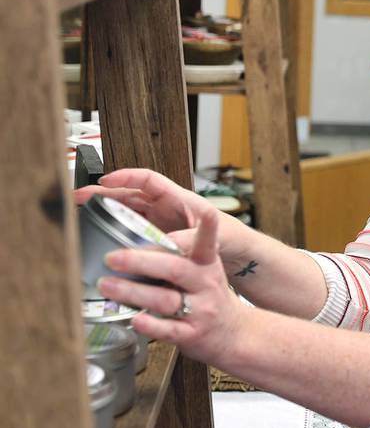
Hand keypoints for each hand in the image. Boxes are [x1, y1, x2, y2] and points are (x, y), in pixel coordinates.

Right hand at [74, 168, 214, 233]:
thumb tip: (166, 246)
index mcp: (178, 197)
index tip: (107, 179)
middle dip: (103, 192)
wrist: (233, 251)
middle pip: (128, 193)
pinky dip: (114, 231)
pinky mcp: (154, 238)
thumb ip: (188, 239)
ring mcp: (157, 222)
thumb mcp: (212, 235)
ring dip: (104, 210)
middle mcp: (164, 207)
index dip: (127, 176)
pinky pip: (129, 230)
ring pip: (125, 211)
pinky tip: (99, 236)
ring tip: (79, 211)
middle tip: (79, 195)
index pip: (148, 179)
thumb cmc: (226, 234)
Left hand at [98, 209, 248, 367]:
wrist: (233, 333)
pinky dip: (150, 325)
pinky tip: (134, 319)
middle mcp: (206, 284)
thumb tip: (136, 243)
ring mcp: (201, 310)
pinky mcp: (193, 334)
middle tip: (112, 257)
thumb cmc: (209, 297)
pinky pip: (169, 330)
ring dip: (132, 293)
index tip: (206, 211)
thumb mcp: (204, 271)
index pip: (207, 243)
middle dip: (141, 261)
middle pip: (175, 269)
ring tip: (107, 286)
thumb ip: (180, 257)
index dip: (208, 227)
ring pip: (165, 300)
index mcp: (207, 264)